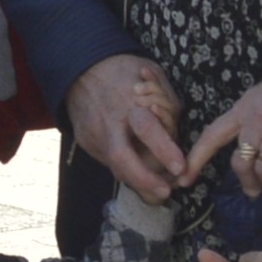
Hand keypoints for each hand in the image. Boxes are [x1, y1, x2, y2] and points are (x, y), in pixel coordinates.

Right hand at [64, 56, 188, 199]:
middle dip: (144, 181)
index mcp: (128, 103)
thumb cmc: (125, 71)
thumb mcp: (152, 76)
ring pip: (116, 168)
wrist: (81, 69)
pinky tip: (142, 174)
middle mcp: (109, 123)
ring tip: (160, 189)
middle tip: (166, 193)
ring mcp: (94, 136)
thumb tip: (176, 135)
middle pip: (122, 159)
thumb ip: (167, 105)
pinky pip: (110, 162)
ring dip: (140, 182)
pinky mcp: (87, 143)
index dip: (163, 150)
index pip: (146, 129)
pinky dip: (127, 169)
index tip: (180, 168)